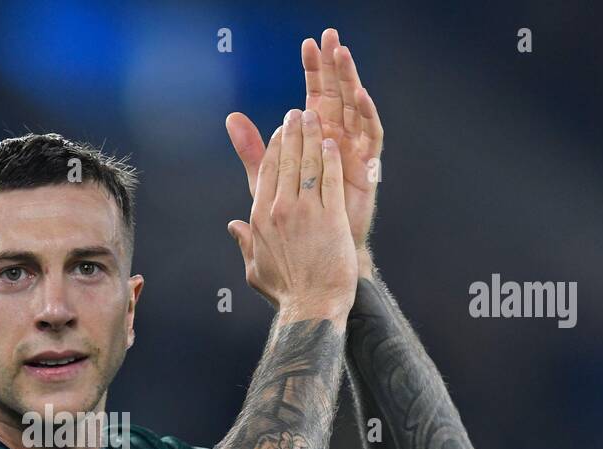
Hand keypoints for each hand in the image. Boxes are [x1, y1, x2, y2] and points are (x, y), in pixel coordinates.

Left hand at [226, 28, 383, 251]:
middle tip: (329, 36)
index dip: (313, 70)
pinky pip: (371, 136)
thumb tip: (231, 121)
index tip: (307, 44)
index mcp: (315, 140)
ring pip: (355, 107)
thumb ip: (253, 152)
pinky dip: (367, 115)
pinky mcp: (368, 169)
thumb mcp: (268, 182)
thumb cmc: (296, 222)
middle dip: (332, 66)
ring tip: (343, 54)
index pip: (314, 95)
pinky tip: (360, 95)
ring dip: (350, 80)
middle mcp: (337, 141)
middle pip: (336, 94)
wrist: (318, 258)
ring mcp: (354, 152)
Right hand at [227, 108, 357, 323]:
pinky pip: (329, 179)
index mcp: (259, 219)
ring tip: (315, 118)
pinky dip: (330, 158)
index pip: (266, 172)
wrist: (312, 306)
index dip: (274, 146)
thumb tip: (233, 228)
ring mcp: (306, 213)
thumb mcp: (256, 268)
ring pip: (308, 164)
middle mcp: (279, 210)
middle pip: (286, 161)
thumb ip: (245, 243)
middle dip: (292, 132)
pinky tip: (332, 143)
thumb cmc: (285, 292)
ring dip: (311, 136)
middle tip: (298, 114)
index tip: (281, 130)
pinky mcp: (331, 218)